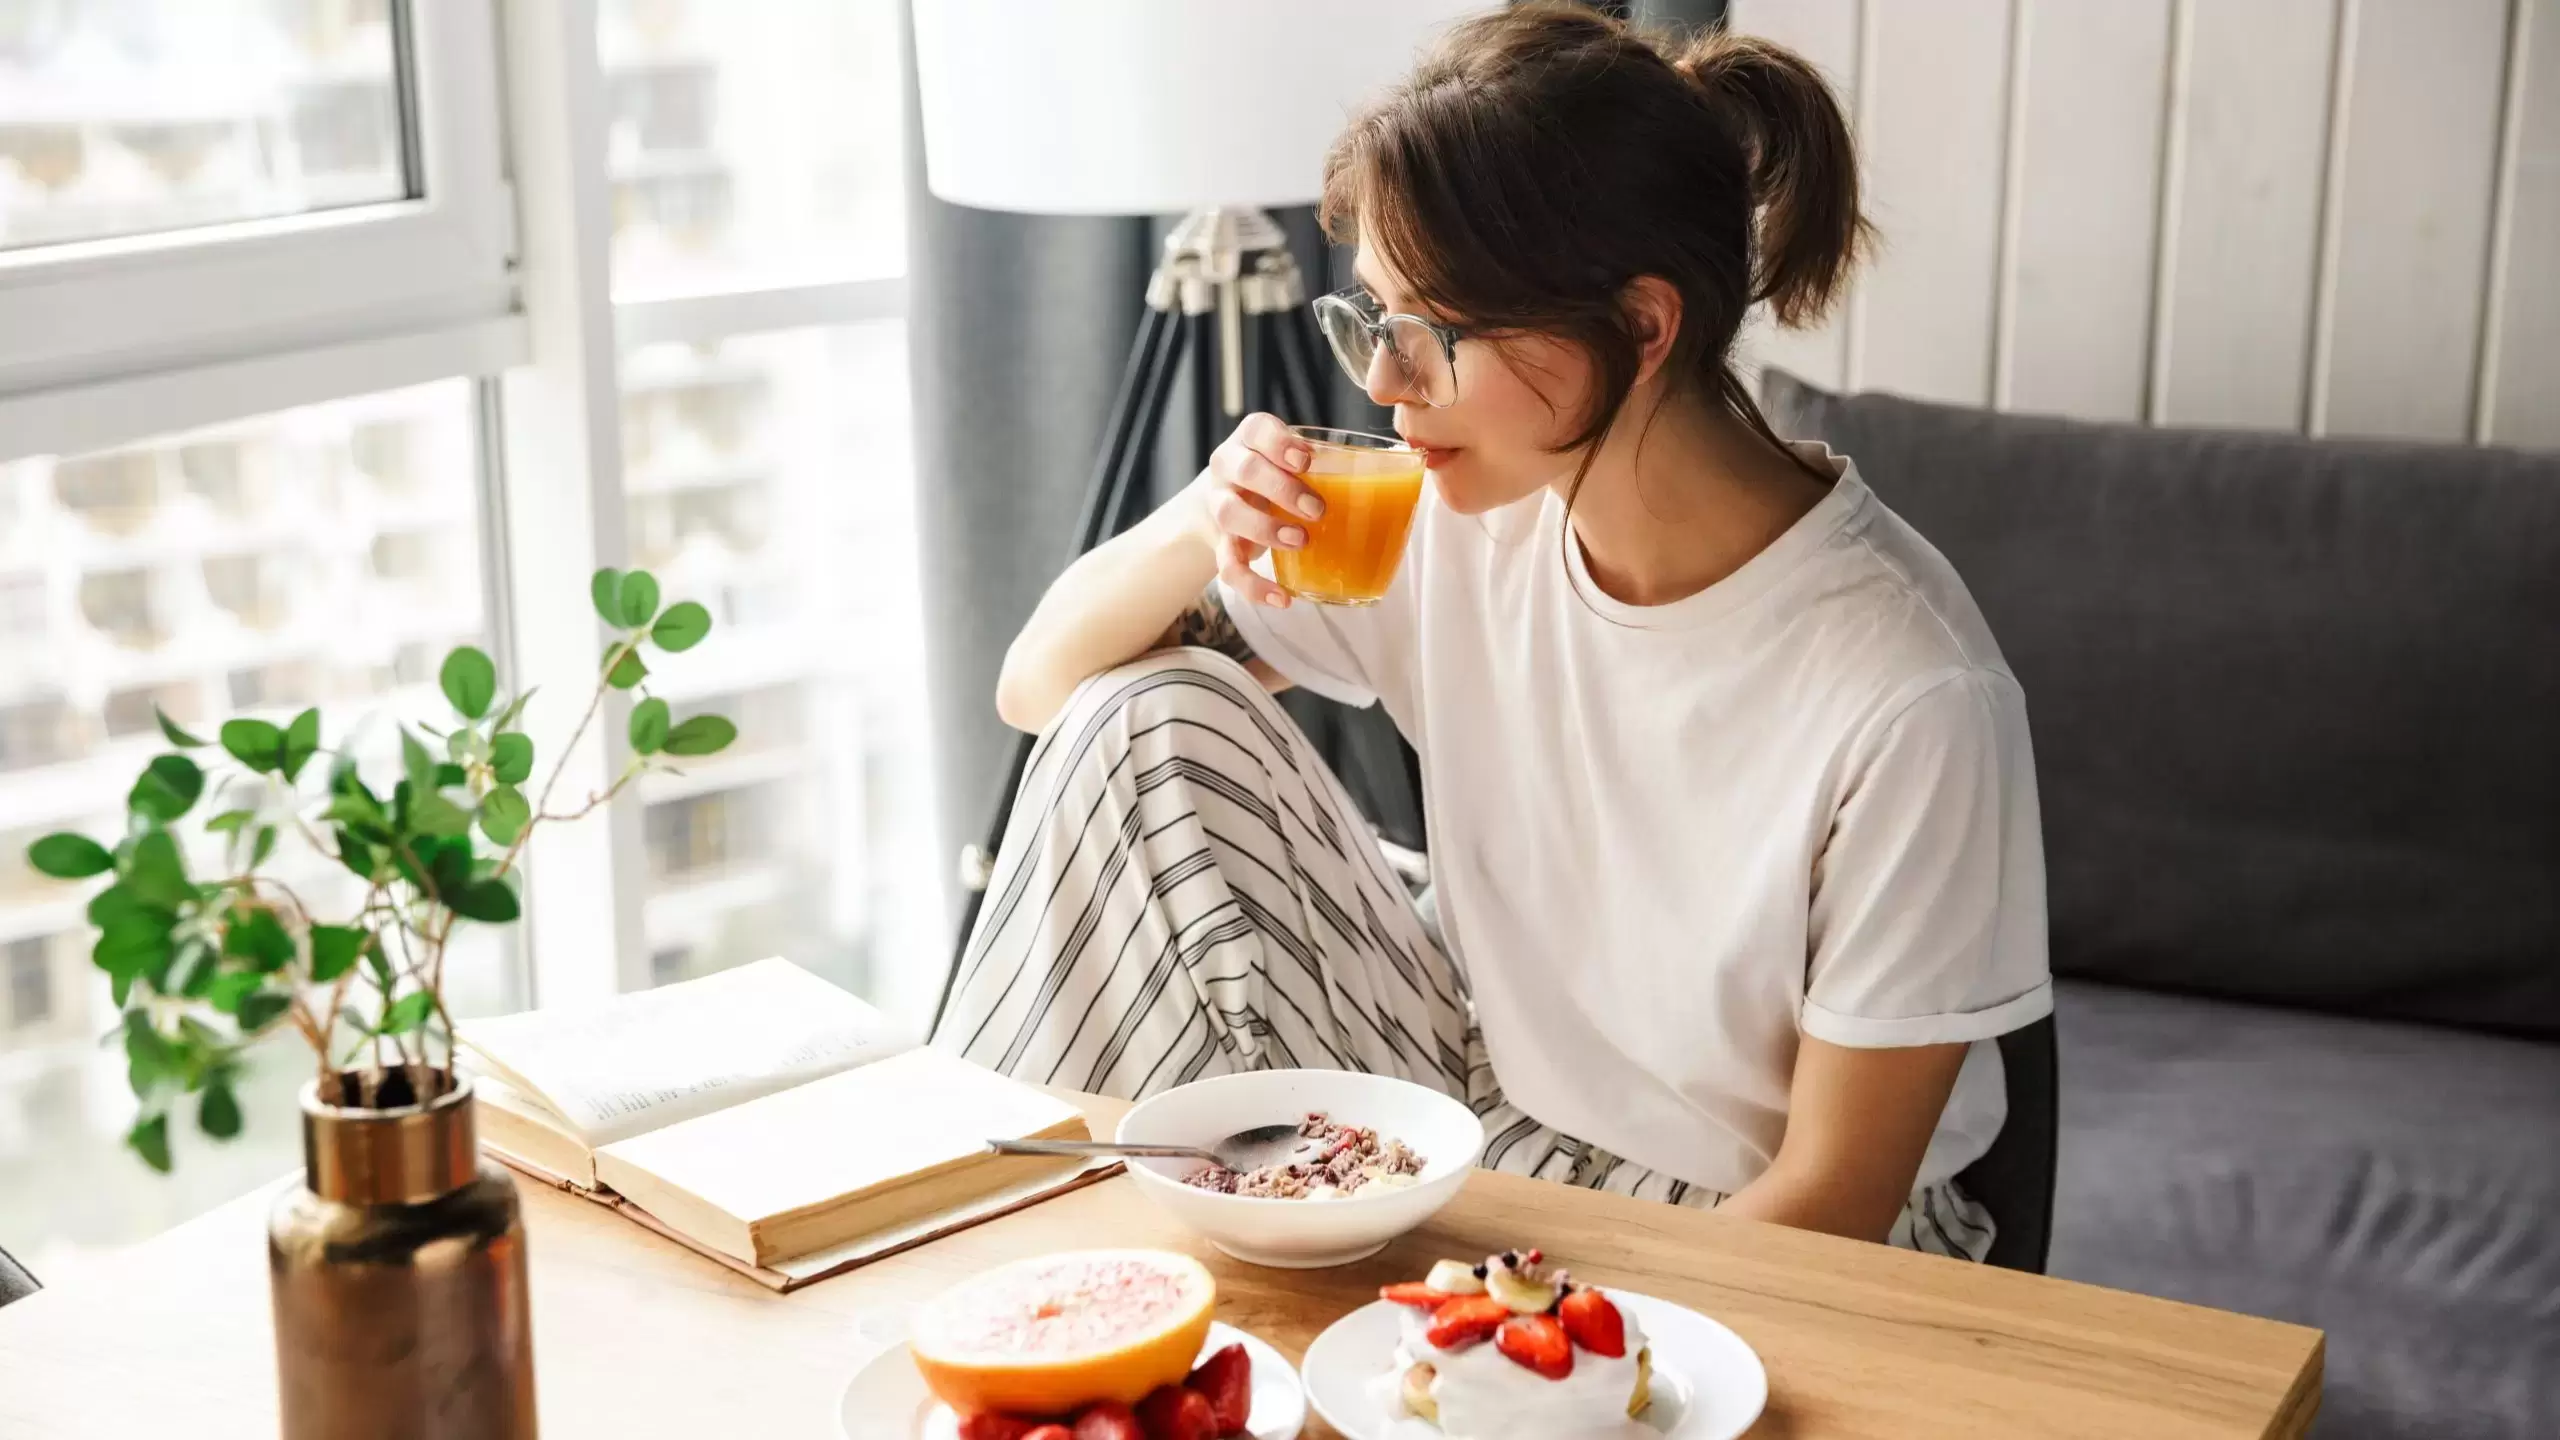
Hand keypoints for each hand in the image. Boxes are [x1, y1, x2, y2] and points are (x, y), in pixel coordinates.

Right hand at [1183, 413, 1323, 607]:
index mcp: (1251, 440)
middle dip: (1281, 489)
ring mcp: (1221, 505)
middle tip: (1316, 509)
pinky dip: (1253, 586)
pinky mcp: (1221, 544)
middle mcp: (1229, 467)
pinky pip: (1227, 567)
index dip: (1278, 443)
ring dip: (1265, 529)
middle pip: (1244, 470)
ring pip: (1230, 514)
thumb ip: (1335, 462)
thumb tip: (1407, 470)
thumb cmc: (1280, 475)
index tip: (1306, 461)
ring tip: (1300, 541)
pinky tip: (1282, 598)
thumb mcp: (1298, 460)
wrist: (1232, 501)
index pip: (1256, 430)